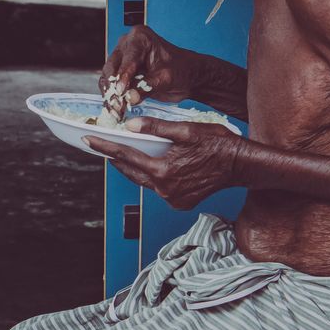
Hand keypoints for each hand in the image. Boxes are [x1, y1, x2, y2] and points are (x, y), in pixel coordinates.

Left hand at [86, 120, 242, 210]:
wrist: (241, 165)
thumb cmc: (218, 144)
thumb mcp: (186, 131)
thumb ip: (156, 129)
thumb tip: (130, 126)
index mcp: (163, 171)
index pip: (126, 157)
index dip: (105, 147)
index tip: (89, 141)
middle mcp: (165, 190)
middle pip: (132, 172)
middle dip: (117, 160)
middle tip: (103, 147)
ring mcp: (173, 199)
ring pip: (145, 181)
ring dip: (136, 168)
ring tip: (125, 155)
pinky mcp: (181, 203)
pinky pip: (159, 188)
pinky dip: (153, 177)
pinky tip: (152, 166)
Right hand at [100, 26, 196, 116]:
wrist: (189, 76)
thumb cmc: (182, 70)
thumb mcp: (166, 78)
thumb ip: (148, 87)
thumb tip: (130, 97)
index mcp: (140, 37)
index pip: (127, 59)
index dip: (123, 77)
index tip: (120, 91)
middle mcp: (127, 44)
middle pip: (112, 67)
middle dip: (114, 88)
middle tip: (117, 105)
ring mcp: (123, 57)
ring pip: (109, 77)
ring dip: (110, 94)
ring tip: (116, 110)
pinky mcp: (122, 71)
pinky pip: (111, 83)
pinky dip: (112, 96)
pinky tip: (115, 108)